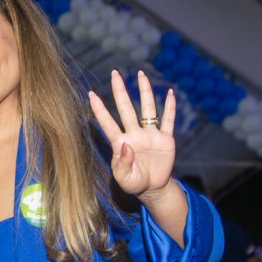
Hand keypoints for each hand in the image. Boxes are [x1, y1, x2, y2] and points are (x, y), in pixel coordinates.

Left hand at [90, 70, 175, 198]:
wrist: (152, 188)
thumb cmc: (133, 183)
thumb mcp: (125, 179)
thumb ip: (122, 164)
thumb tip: (126, 145)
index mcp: (121, 143)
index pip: (108, 123)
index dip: (99, 109)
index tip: (91, 94)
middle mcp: (135, 134)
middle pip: (126, 108)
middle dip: (120, 91)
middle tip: (115, 73)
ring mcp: (150, 135)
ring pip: (147, 109)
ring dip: (145, 92)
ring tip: (141, 75)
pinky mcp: (165, 139)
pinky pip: (168, 120)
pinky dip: (170, 107)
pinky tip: (170, 93)